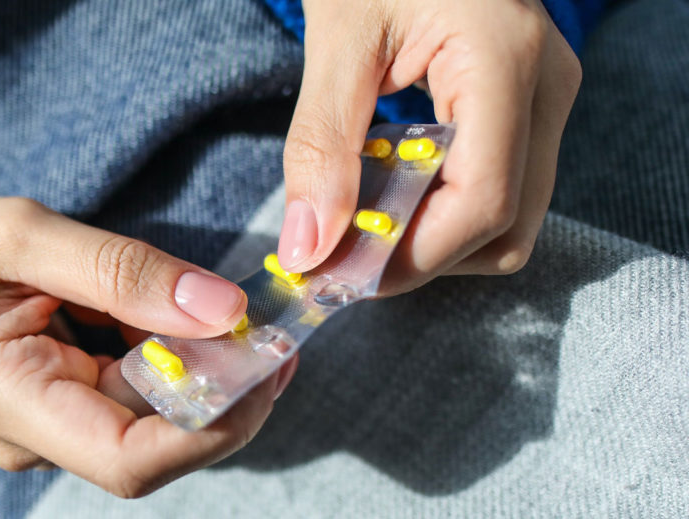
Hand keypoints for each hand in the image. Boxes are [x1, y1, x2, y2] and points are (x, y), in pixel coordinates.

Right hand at [0, 196, 296, 496]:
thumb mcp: (18, 234)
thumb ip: (119, 270)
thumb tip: (223, 310)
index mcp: (12, 403)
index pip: (131, 461)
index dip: (215, 426)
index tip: (266, 362)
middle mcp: (37, 438)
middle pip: (158, 445)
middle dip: (226, 391)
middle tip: (271, 324)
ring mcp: (51, 430)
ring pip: (155, 422)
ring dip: (204, 371)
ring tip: (229, 310)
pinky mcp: (63, 409)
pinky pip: (135, 398)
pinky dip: (172, 358)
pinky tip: (179, 314)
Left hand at [278, 0, 581, 293]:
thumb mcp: (337, 40)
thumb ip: (320, 147)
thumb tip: (309, 248)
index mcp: (506, 60)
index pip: (483, 202)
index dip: (410, 257)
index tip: (339, 274)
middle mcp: (547, 86)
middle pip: (506, 227)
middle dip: (420, 257)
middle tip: (341, 254)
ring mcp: (546, 98)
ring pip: (509, 219)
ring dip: (430, 239)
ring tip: (359, 216)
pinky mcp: (528, 107)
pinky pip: (499, 187)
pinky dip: (439, 208)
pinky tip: (386, 185)